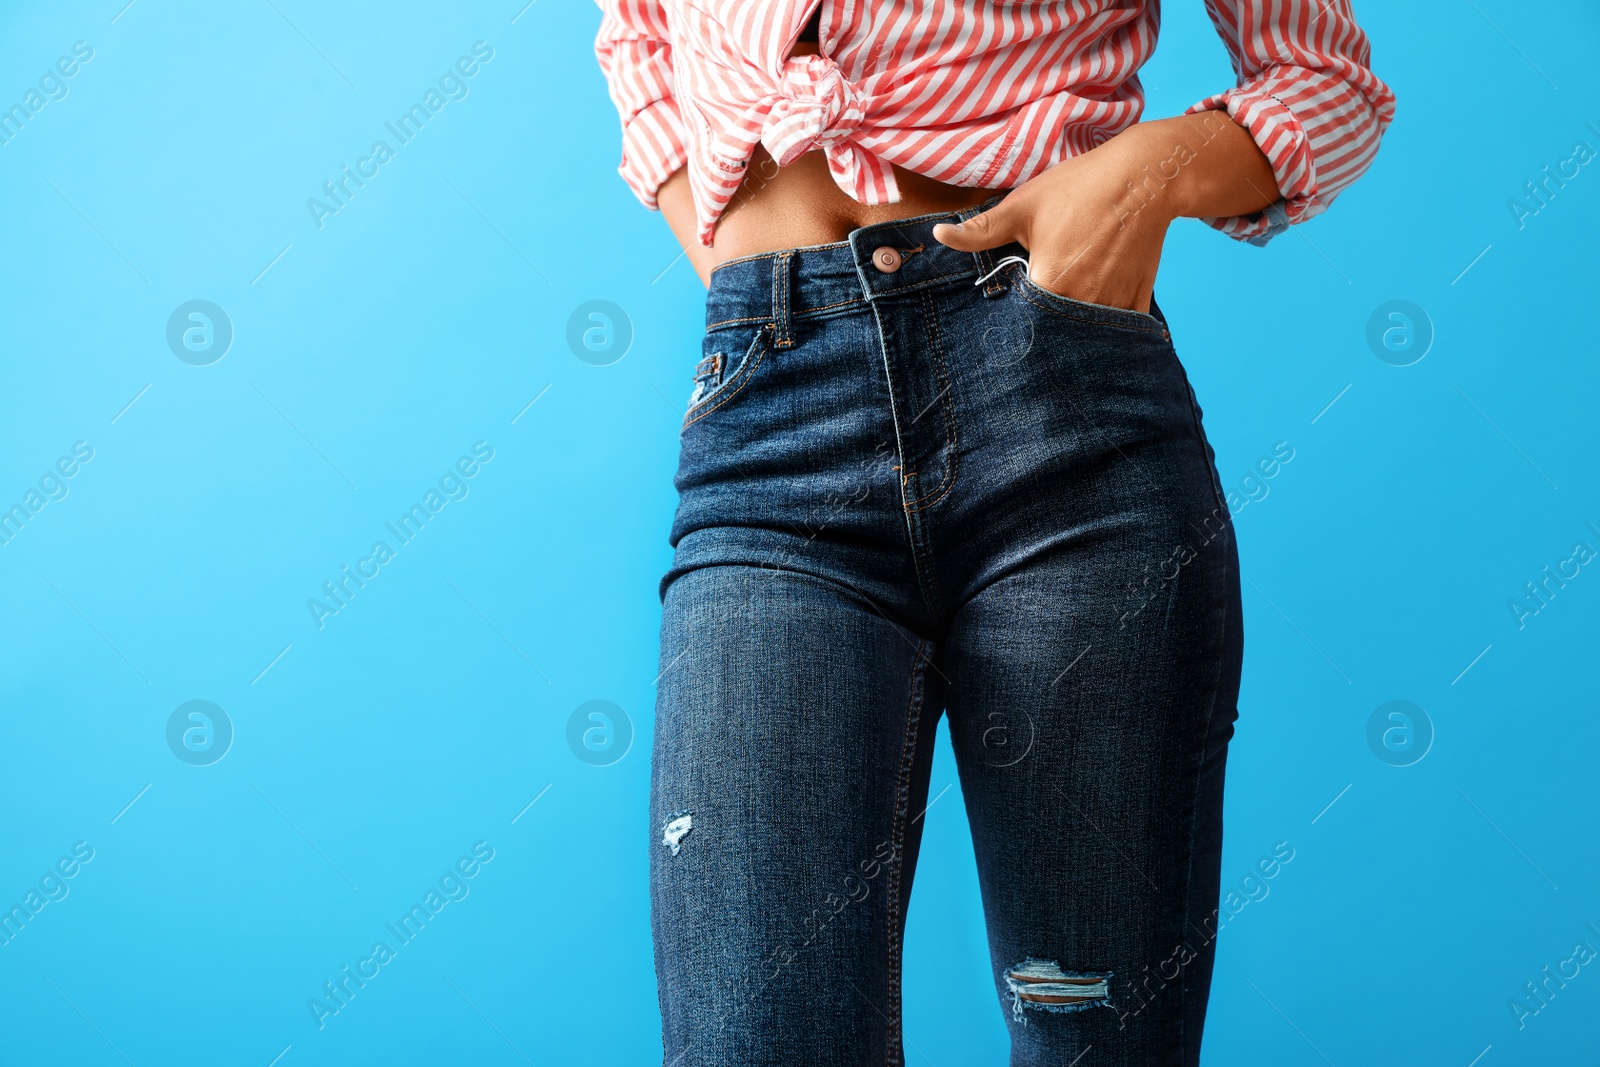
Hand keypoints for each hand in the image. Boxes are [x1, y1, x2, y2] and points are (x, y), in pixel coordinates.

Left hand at [933, 113, 1280, 314]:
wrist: (1145, 177)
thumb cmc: (1079, 188)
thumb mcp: (1023, 206)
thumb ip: (980, 231)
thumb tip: (938, 237)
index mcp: (1049, 283)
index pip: (1021, 322)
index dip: (1013, 322)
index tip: (1007, 320)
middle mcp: (1083, 302)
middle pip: (1054, 332)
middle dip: (1042, 332)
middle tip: (1034, 322)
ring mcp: (1114, 305)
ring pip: (1086, 335)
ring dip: (1073, 333)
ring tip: (1063, 320)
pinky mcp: (1137, 302)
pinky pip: (1118, 330)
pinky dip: (1105, 328)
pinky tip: (1094, 320)